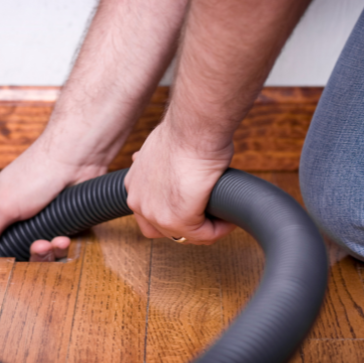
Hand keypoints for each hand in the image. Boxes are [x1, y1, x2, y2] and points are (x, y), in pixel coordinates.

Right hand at [0, 138, 106, 260]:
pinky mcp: (60, 227)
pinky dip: (60, 246)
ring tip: (46, 243)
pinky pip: (57, 250)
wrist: (77, 160)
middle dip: (15, 261)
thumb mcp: (2, 205)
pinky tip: (62, 238)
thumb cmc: (37, 171)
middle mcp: (12, 219)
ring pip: (33, 256)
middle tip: (21, 258)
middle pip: (5, 256)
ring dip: (42, 254)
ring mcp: (37, 224)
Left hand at [125, 120, 234, 244]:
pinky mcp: (179, 219)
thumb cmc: (187, 131)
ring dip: (206, 229)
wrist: (195, 127)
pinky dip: (220, 229)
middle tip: (211, 216)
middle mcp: (138, 201)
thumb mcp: (163, 149)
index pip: (150, 214)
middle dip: (189, 225)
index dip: (175, 212)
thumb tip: (169, 170)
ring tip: (222, 218)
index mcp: (133, 184)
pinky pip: (205, 235)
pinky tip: (229, 218)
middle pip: (164, 230)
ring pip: (185, 235)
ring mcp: (156, 213)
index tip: (196, 205)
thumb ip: (162, 166)